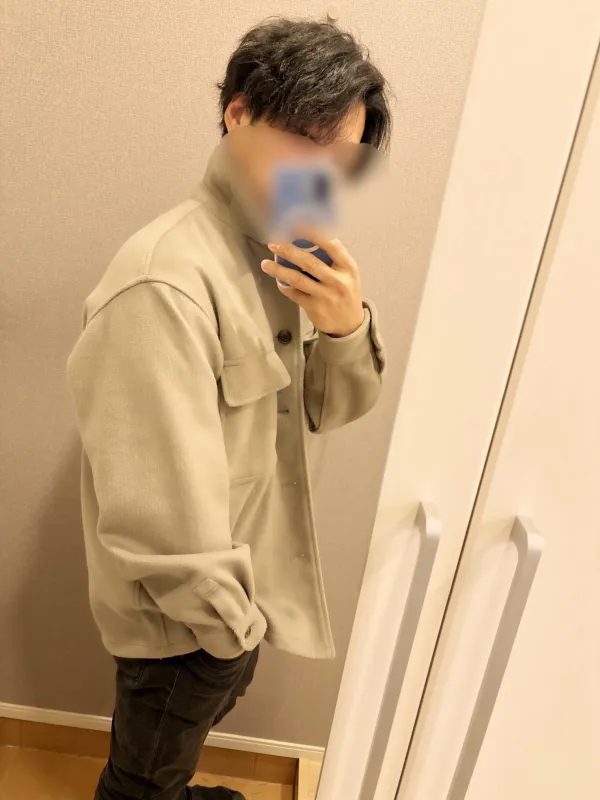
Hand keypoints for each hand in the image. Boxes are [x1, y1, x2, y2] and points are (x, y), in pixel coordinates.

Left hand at [260, 223, 365, 337]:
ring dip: (279, 270)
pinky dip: (284, 287)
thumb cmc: (346, 291)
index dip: (313, 232)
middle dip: (288, 250)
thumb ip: (333, 257)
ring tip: (265, 264)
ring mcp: (325, 296)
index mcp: (347, 267)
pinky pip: (294, 294)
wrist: (349, 323)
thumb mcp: (348, 272)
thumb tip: (307, 236)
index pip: (331, 245)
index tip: (297, 223)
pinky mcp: (314, 308)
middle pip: (309, 262)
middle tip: (273, 242)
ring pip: (297, 280)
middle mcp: (337, 281)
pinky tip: (277, 281)